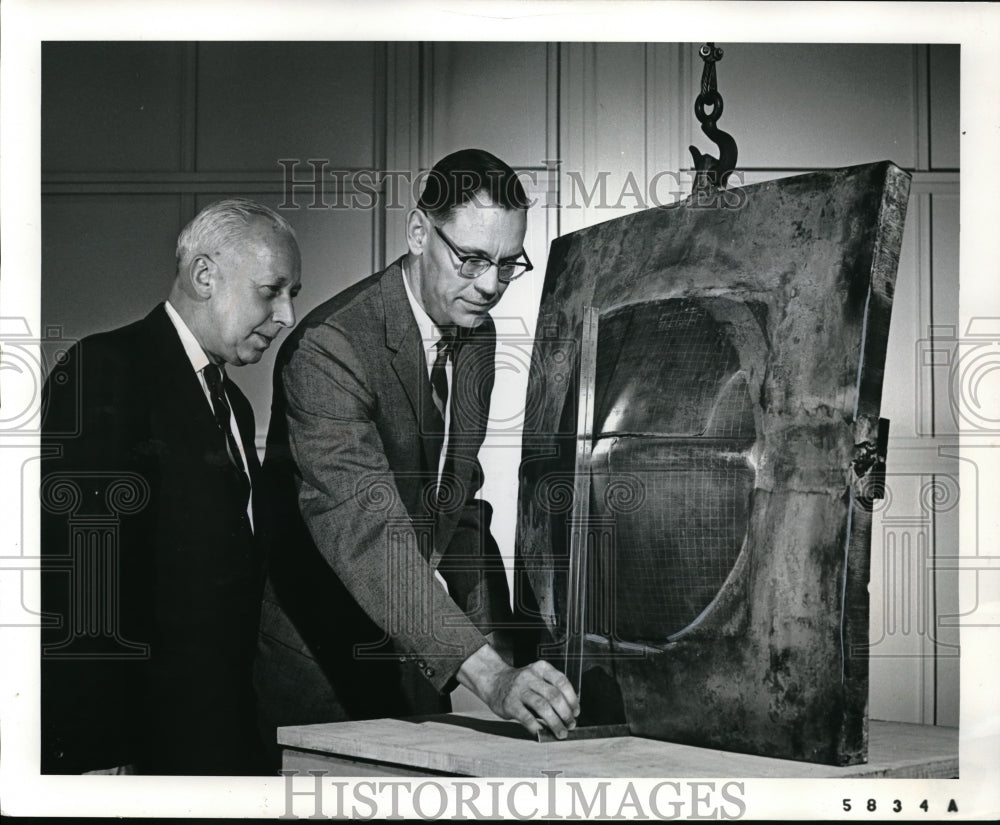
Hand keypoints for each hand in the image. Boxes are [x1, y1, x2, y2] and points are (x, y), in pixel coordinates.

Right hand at [457, 644, 579, 738]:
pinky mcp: (509, 703)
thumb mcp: (537, 677)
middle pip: (554, 696)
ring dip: (555, 723)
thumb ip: (552, 689)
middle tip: (570, 725)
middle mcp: (530, 676)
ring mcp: (519, 689)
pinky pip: (526, 717)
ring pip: (542, 707)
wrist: (494, 681)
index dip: (572, 699)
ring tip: (561, 733)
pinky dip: (537, 727)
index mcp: (541, 668)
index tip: (576, 712)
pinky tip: (542, 732)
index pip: (561, 682)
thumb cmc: (522, 684)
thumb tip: (570, 712)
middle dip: (565, 713)